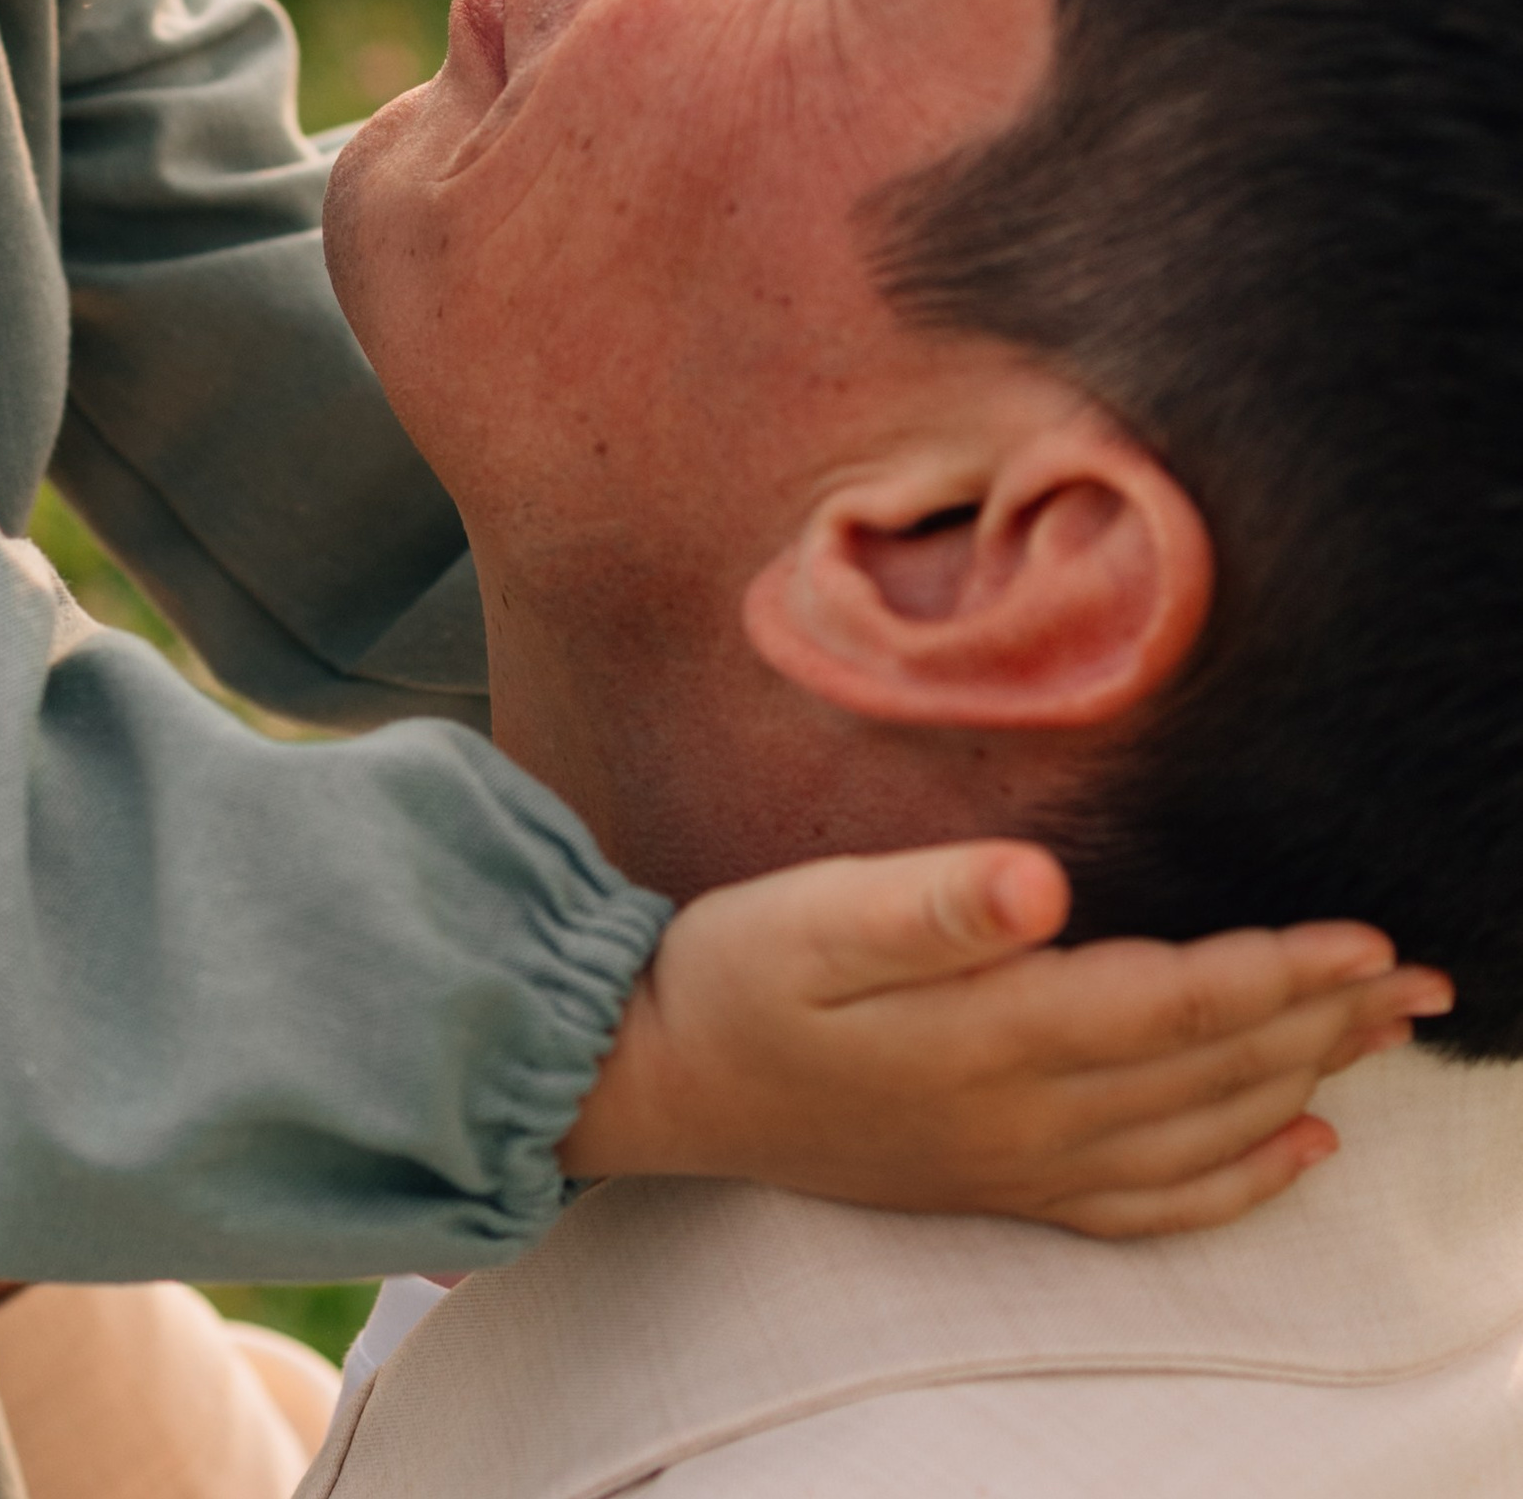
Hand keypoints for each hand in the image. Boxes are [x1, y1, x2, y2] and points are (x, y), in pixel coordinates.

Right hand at [560, 839, 1452, 1235]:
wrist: (658, 1080)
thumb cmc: (733, 974)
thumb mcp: (809, 912)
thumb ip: (929, 901)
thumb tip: (1040, 882)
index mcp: (993, 1039)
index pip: (1176, 1004)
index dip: (1277, 970)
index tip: (1365, 935)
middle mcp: (1028, 1119)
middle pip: (1215, 1070)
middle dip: (1328, 1021)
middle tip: (1427, 983)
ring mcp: (1022, 1164)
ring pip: (1204, 1132)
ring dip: (1308, 1082)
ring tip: (1386, 1037)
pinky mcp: (1004, 1184)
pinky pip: (1155, 1203)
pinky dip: (1242, 1179)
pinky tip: (1299, 1150)